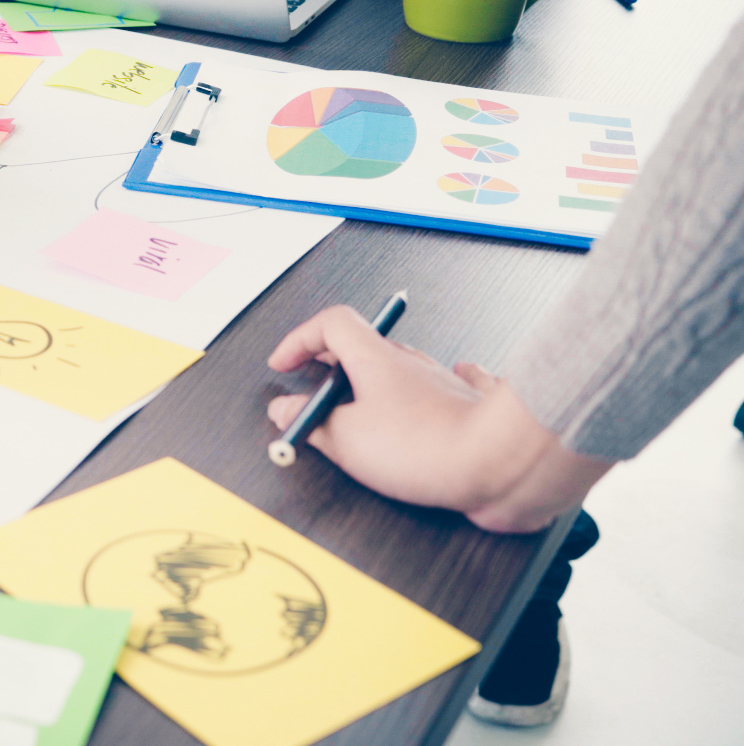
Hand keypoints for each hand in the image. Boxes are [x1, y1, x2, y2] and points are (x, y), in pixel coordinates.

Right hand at [263, 305, 609, 532]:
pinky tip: (435, 402)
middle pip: (364, 346)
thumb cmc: (429, 447)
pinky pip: (455, 383)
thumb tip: (285, 411)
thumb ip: (310, 422)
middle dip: (334, 366)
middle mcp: (411, 362)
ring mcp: (446, 382)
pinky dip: (436, 389)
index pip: (329, 324)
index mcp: (375, 359)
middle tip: (317, 393)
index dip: (300, 340)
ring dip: (379, 383)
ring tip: (365, 412)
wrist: (503, 462)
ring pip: (406, 368)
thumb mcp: (346, 439)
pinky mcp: (474, 407)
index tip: (284, 365)